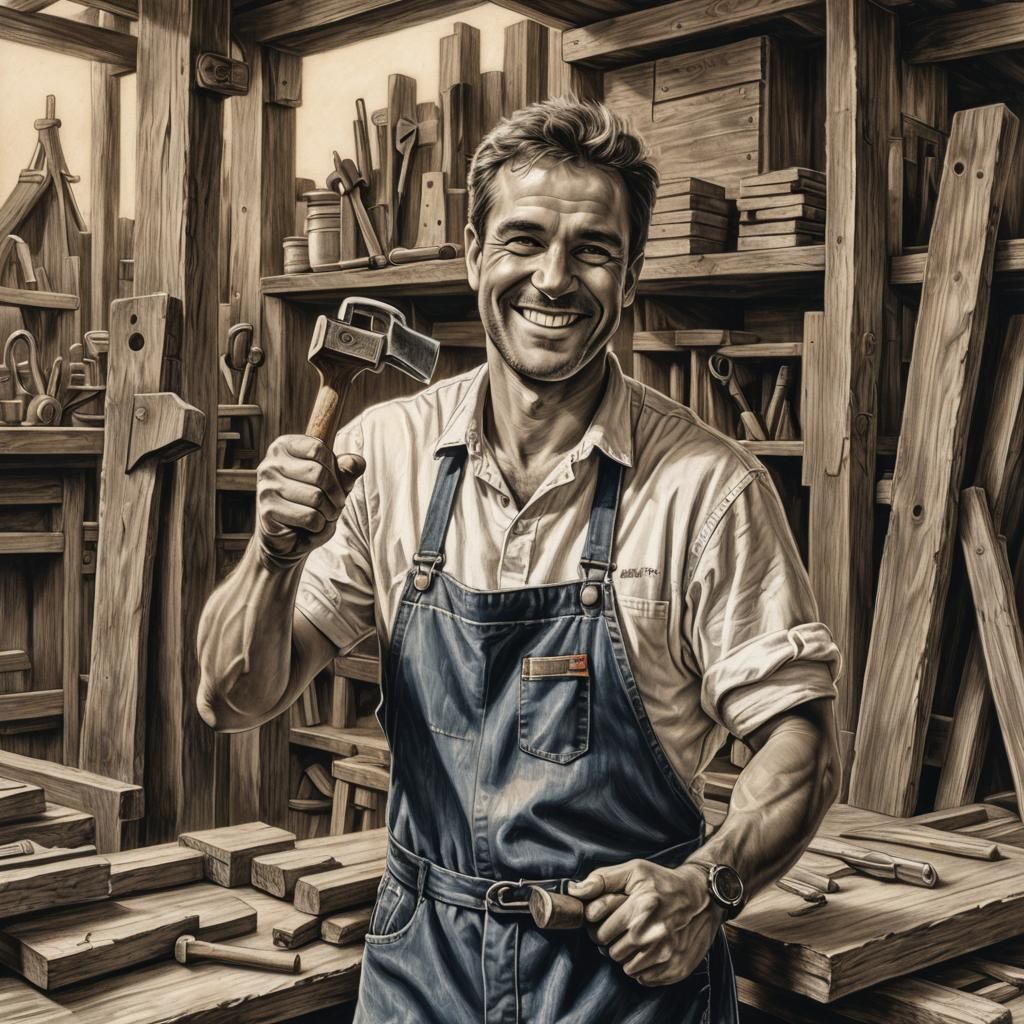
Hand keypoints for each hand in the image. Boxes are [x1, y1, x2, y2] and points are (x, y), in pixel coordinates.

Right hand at [255, 435, 364, 567]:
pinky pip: (308, 517)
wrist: (289, 535)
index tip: (335, 482)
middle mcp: (271, 464)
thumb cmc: (311, 501)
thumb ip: (348, 469)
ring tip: (325, 515)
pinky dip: (318, 526)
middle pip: (318, 474)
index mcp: (284, 447)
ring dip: (329, 512)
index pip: (318, 448)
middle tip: (336, 505)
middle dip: (336, 495)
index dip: (334, 468)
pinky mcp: (268, 510)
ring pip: (316, 497)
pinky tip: (311, 526)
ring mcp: (266, 487)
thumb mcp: (334, 480)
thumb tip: (356, 463)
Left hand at [568, 861, 723, 986]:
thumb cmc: (663, 882)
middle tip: (624, 927)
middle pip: (611, 951)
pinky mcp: (675, 969)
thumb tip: (575, 891)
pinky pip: (644, 978)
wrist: (702, 897)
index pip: (600, 931)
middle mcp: (653, 934)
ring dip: (627, 954)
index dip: (600, 925)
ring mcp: (666, 954)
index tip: (609, 917)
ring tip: (637, 937)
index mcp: (640, 908)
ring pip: (626, 967)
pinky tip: (649, 949)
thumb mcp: (634, 870)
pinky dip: (642, 967)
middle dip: (613, 940)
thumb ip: (602, 879)